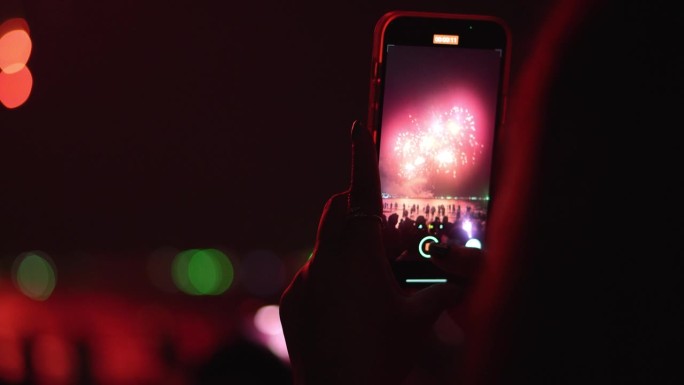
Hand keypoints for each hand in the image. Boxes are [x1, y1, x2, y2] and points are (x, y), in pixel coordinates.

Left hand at [279, 120, 482, 384]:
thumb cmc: (381, 354)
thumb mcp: (420, 320)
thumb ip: (441, 291)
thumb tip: (462, 280)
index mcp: (358, 253)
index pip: (361, 191)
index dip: (362, 156)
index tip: (358, 127)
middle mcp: (326, 258)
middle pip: (339, 211)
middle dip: (360, 208)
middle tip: (386, 233)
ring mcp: (305, 279)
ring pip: (327, 244)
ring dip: (349, 248)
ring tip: (373, 278)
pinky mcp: (293, 301)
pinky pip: (313, 274)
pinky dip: (333, 277)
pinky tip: (349, 308)